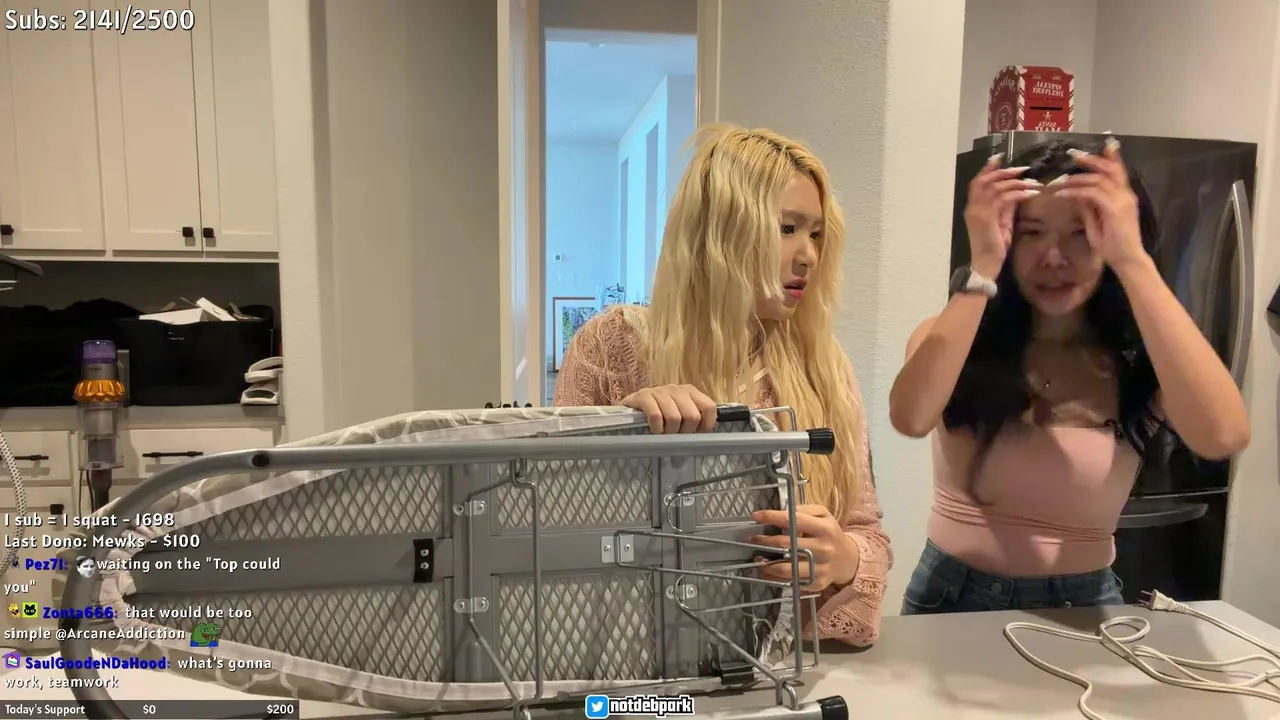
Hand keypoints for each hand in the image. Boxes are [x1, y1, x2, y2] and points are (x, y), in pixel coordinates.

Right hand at [620, 385, 718, 433]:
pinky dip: (656, 428)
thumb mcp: (680, 415)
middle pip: (692, 416)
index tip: (696, 435)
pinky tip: (654, 430)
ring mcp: (660, 391)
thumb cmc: (660, 415)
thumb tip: (706, 438)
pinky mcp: (643, 396)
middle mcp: (677, 389)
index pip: (709, 407)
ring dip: (669, 432)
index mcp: (690, 392)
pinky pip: (655, 416)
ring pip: (674, 417)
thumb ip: (694, 422)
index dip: (706, 425)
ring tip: (664, 434)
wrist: (631, 408)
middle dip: (685, 432)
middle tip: (676, 436)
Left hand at [750, 504, 859, 591]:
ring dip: (767, 564)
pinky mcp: (817, 583)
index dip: (772, 517)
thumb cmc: (829, 533)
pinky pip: (791, 582)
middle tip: (753, 539)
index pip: (793, 520)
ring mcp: (820, 568)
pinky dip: (775, 578)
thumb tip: (781, 512)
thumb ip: (804, 510)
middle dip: (765, 541)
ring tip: (758, 558)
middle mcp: (823, 549)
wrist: (848, 560)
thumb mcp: (823, 515)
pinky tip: (767, 571)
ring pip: (787, 568)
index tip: (756, 516)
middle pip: (787, 545)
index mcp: (825, 528)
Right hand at [964, 153, 1041, 273]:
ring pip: (996, 187)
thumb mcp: (1001, 223)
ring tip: (1032, 182)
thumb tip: (1016, 192)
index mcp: (973, 207)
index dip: (988, 168)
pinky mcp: (987, 217)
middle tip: (1022, 169)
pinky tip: (1031, 194)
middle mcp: (972, 206)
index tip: (1000, 158)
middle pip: (985, 180)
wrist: (985, 265)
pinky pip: (1004, 198)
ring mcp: (978, 211)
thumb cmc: (994, 248)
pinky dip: (1019, 193)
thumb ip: (1005, 208)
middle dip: (1004, 172)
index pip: (977, 182)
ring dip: (1016, 182)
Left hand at [1054, 140, 1147, 270]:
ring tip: (1059, 180)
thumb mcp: (1097, 222)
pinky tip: (1062, 195)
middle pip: (1109, 169)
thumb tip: (1078, 195)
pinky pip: (1091, 193)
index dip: (1110, 156)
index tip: (1102, 145)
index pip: (1118, 170)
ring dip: (1076, 178)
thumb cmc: (1112, 245)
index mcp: (1124, 196)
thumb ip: (1090, 207)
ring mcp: (1122, 200)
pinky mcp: (1114, 208)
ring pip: (1098, 179)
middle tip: (1072, 154)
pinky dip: (1075, 191)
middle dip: (1090, 160)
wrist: (1126, 259)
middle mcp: (1125, 194)